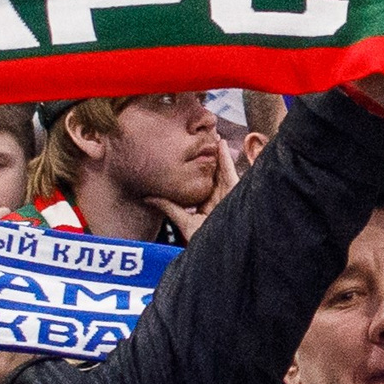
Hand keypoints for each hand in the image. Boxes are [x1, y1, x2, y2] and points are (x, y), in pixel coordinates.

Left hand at [147, 126, 236, 241]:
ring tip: (212, 135)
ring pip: (222, 169)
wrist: (220, 248)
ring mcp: (228, 194)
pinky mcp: (235, 191)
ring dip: (217, 153)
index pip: (201, 182)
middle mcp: (219, 198)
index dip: (196, 168)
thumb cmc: (204, 241)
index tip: (188, 155)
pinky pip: (230, 171)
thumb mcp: (183, 221)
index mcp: (208, 205)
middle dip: (209, 157)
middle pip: (213, 173)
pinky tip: (221, 144)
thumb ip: (169, 207)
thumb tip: (148, 197)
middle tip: (202, 139)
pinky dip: (226, 157)